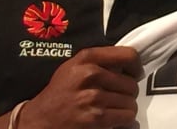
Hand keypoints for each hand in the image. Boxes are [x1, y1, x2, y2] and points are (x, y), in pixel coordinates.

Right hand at [18, 46, 141, 128]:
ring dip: (125, 109)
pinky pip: (127, 118)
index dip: (136, 67)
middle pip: (131, 84)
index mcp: (86, 58)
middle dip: (128, 94)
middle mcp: (90, 75)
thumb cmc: (59, 93)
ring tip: (112, 110)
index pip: (128, 55)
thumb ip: (98, 62)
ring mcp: (93, 97)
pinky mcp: (96, 119)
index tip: (134, 75)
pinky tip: (113, 121)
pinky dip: (124, 122)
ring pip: (131, 103)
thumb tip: (129, 66)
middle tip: (117, 98)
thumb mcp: (73, 67)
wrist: (40, 119)